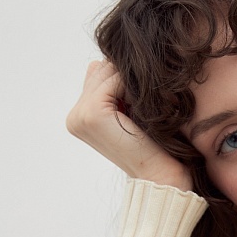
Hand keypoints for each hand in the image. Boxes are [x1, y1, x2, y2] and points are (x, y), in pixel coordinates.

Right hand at [66, 60, 192, 191]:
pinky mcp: (92, 113)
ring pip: (107, 72)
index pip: (98, 75)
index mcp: (79, 117)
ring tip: (145, 106)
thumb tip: (100, 61)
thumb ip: (110, 88)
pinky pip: (113, 79)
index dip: (124, 81)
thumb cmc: (154, 146)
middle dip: (125, 78)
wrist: (161, 175)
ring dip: (131, 82)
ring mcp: (80, 115)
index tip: (142, 104)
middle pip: (101, 70)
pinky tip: (144, 106)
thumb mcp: (129, 113)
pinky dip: (132, 86)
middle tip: (147, 103)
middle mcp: (75, 116)